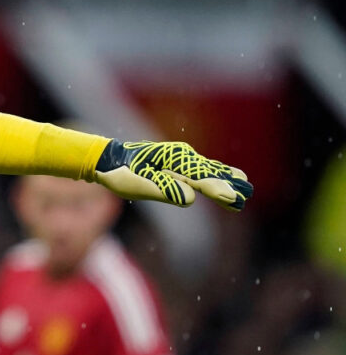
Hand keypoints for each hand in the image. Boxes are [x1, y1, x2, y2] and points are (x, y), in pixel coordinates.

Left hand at [94, 140, 252, 210]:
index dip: (216, 189)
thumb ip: (163, 190)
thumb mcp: (136, 184)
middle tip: (246, 196)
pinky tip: (231, 178)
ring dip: (226, 179)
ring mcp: (181, 157)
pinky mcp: (179, 162)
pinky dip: (217, 175)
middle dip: (227, 185)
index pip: (199, 177)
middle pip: (209, 173)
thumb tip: (190, 198)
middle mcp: (181, 155)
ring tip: (246, 188)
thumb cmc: (120, 173)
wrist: (108, 159)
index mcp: (171, 160)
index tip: (232, 198)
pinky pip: (203, 169)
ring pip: (209, 169)